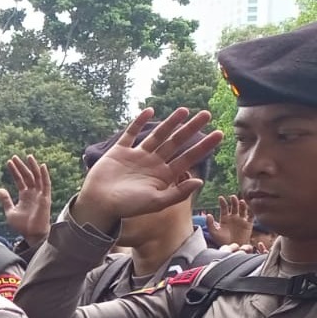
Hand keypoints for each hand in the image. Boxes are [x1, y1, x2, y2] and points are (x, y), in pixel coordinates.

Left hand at [0, 155, 52, 244]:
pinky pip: (46, 184)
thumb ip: (6, 200)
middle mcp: (33, 193)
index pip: (20, 179)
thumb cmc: (22, 225)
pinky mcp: (45, 198)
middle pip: (27, 176)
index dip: (15, 171)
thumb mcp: (10, 211)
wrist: (32, 234)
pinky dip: (44, 175)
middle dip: (21, 166)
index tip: (9, 162)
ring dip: (32, 167)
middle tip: (14, 157)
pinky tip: (41, 166)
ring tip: (28, 156)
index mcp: (25, 195)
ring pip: (37, 177)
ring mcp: (40, 194)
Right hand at [74, 108, 222, 229]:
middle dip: (191, 129)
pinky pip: (130, 134)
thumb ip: (178, 193)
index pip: (188, 158)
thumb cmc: (127, 207)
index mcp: (163, 176)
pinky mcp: (119, 152)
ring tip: (184, 110)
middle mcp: (152, 163)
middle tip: (206, 114)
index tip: (219, 134)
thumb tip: (200, 181)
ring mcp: (136, 156)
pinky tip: (149, 111)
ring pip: (157, 135)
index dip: (203, 146)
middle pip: (176, 143)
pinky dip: (138, 122)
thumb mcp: (155, 202)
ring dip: (170, 123)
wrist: (98, 205)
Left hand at [205, 194, 253, 246]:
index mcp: (225, 218)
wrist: (233, 248)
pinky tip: (251, 208)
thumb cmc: (222, 241)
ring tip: (241, 201)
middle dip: (233, 201)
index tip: (220, 197)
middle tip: (232, 197)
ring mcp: (241, 220)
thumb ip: (210, 224)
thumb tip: (208, 215)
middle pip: (234, 207)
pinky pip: (251, 216)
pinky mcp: (248, 224)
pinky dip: (252, 212)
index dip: (222, 202)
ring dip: (242, 205)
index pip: (224, 208)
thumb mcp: (214, 233)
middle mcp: (233, 217)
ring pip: (243, 210)